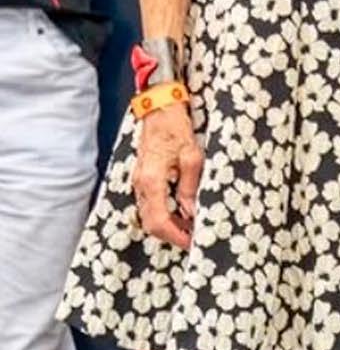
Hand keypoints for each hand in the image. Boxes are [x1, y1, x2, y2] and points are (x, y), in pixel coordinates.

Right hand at [132, 105, 201, 248]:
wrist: (160, 108)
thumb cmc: (176, 128)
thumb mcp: (191, 157)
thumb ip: (189, 187)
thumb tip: (190, 211)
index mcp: (152, 180)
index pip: (159, 220)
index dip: (175, 235)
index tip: (190, 241)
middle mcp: (141, 184)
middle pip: (150, 222)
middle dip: (170, 234)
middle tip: (191, 236)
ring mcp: (139, 181)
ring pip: (148, 214)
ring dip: (167, 224)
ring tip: (189, 225)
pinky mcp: (142, 177)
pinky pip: (149, 202)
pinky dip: (163, 212)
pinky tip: (179, 210)